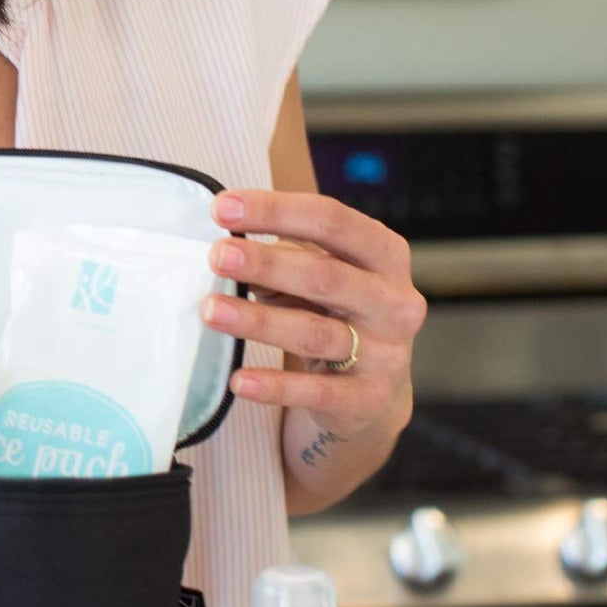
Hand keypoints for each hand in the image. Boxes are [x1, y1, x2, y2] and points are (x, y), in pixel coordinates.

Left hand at [199, 189, 425, 449]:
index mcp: (385, 254)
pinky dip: (275, 386)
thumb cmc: (332, 313)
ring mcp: (387, 353)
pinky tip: (238, 379)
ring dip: (258, 321)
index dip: (276, 211)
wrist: (371, 391)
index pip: (331, 221)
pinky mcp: (368, 398)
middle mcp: (395, 301)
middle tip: (217, 256)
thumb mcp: (318, 273)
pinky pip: (316, 392)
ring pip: (315, 333)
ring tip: (211, 310)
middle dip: (266, 264)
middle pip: (325, 276)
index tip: (223, 208)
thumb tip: (224, 243)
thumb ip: (285, 255)